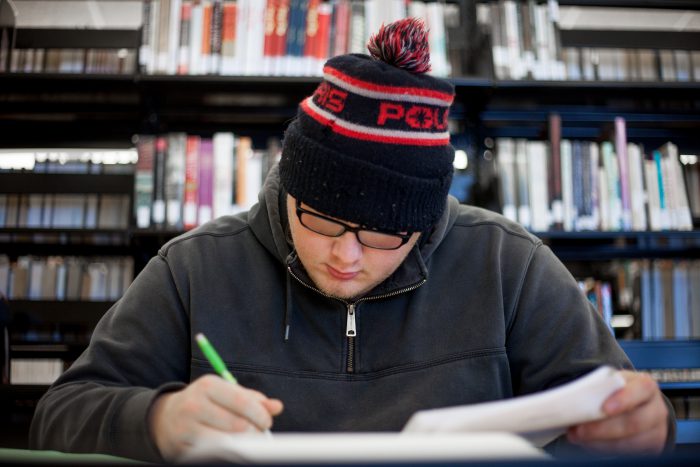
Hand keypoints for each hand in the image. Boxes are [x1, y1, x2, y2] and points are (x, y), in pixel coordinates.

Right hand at [148, 375, 283, 460]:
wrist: (165, 417)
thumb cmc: (205, 402)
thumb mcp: (226, 393)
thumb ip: (252, 399)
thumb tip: (277, 407)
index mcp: (208, 385)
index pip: (242, 402)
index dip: (260, 415)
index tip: (267, 422)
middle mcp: (194, 404)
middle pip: (237, 425)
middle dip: (255, 432)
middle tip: (259, 435)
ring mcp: (186, 428)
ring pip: (227, 442)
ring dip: (243, 444)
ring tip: (247, 441)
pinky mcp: (181, 447)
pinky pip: (213, 454)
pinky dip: (227, 452)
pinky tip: (230, 448)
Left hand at [567, 370, 668, 454]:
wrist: (639, 405)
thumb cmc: (620, 391)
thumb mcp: (613, 382)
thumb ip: (600, 387)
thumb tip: (573, 397)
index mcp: (644, 386)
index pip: (640, 390)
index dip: (623, 400)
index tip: (604, 408)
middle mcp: (655, 409)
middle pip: (634, 422)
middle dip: (603, 428)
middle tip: (579, 429)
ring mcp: (655, 430)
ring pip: (630, 442)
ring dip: (600, 441)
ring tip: (579, 436)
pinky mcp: (650, 447)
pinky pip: (627, 452)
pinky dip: (604, 448)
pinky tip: (590, 442)